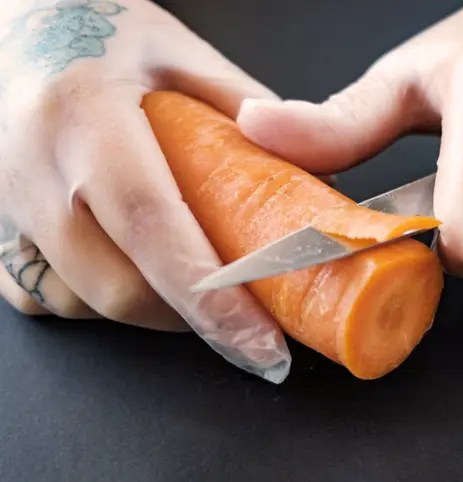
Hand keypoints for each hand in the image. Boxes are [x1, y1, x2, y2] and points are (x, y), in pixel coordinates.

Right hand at [0, 0, 289, 382]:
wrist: (15, 20)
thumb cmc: (98, 26)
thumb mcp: (180, 53)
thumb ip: (246, 110)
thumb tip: (308, 169)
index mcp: (86, 117)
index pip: (154, 227)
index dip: (212, 297)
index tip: (260, 344)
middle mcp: (36, 169)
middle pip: (120, 289)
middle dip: (191, 317)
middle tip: (245, 313)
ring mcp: (8, 201)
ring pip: (84, 303)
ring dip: (151, 308)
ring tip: (197, 284)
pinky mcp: (0, 220)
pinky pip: (47, 294)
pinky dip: (101, 299)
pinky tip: (136, 270)